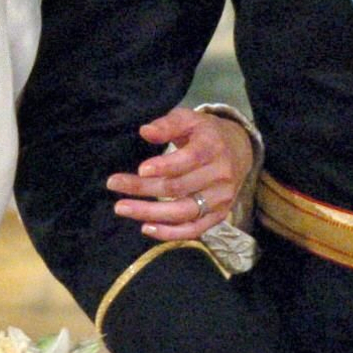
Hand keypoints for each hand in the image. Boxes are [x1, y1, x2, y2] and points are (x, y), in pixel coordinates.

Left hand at [107, 105, 253, 240]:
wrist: (239, 151)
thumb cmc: (205, 134)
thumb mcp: (188, 119)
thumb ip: (167, 125)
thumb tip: (145, 131)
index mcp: (212, 148)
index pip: (188, 160)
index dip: (165, 166)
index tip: (141, 169)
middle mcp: (220, 175)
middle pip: (178, 187)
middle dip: (144, 188)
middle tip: (113, 184)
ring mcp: (221, 198)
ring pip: (183, 211)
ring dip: (150, 213)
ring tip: (122, 207)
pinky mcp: (219, 215)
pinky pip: (193, 229)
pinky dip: (170, 232)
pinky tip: (146, 227)